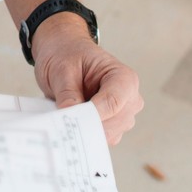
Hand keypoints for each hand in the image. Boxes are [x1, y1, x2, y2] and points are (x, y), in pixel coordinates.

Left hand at [32, 19, 143, 144]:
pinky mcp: (112, 126)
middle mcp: (129, 98)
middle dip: (87, 124)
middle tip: (61, 121)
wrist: (64, 52)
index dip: (92, 114)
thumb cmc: (67, 54)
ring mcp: (123, 114)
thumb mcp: (61, 68)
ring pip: (108, 134)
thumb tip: (68, 114)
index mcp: (123, 77)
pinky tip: (71, 121)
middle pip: (113, 123)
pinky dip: (85, 134)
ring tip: (65, 116)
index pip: (113, 103)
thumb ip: (67, 92)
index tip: (71, 117)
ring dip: (85, 129)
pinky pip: (101, 139)